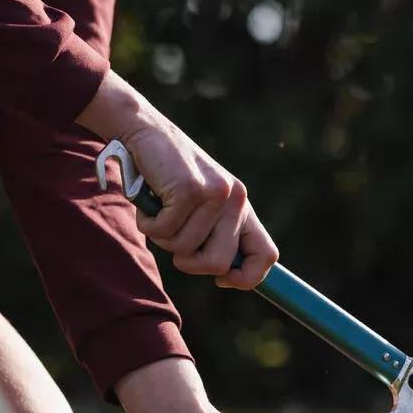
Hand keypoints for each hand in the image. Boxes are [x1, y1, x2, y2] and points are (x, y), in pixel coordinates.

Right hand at [77, 71, 277, 288]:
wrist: (146, 132)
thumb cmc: (167, 176)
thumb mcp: (200, 204)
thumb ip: (215, 232)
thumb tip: (225, 275)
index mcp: (242, 205)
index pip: (267, 255)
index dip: (246, 278)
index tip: (221, 280)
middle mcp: (236, 199)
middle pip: (218, 264)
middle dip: (188, 261)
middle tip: (172, 233)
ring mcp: (215, 194)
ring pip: (184, 250)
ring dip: (162, 236)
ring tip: (159, 207)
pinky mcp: (190, 189)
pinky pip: (164, 232)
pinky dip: (148, 223)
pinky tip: (149, 198)